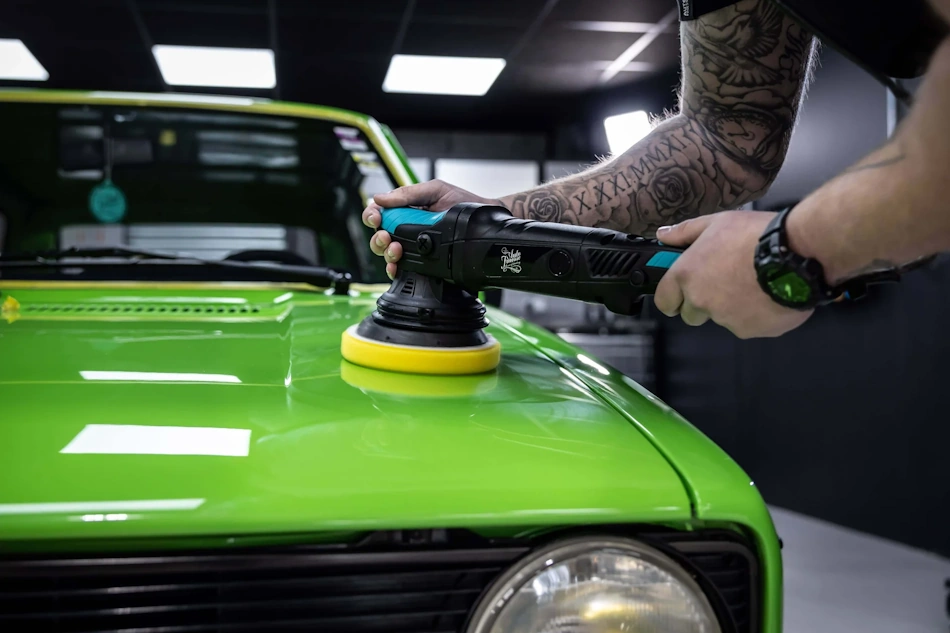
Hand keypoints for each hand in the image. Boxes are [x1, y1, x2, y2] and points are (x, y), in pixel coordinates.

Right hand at [362, 180, 499, 278]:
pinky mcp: (420, 261)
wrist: (481, 221)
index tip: (376, 218)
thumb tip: (380, 198)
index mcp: (404, 209)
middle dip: (378, 237)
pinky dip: (394, 269)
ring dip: (386, 252)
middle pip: (378, 236)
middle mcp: (405, 228)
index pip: (379, 212)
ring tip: (396, 249)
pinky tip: (396, 267)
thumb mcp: (434, 191)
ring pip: (386, 253)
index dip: (372, 215)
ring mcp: (412, 245)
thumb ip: (408, 194)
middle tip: (386, 236)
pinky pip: (401, 268)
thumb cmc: (460, 202)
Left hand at [654, 211, 813, 338]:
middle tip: (725, 283)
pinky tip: (769, 294)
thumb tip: (663, 235)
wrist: (797, 254)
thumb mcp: (717, 223)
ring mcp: (726, 319)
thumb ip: (686, 232)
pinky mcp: (751, 330)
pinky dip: (756, 315)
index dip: (673, 298)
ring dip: (732, 308)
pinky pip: (748, 326)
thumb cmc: (755, 235)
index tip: (681, 294)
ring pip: (722, 320)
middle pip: (691, 315)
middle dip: (703, 304)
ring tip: (754, 284)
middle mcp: (701, 301)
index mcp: (687, 275)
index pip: (664, 301)